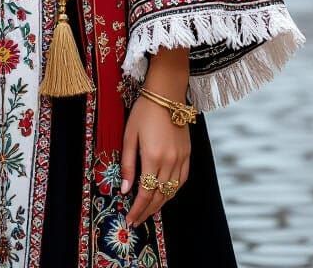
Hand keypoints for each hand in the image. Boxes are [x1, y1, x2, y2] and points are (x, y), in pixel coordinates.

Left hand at [121, 49, 190, 226]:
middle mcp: (170, 161)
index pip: (145, 193)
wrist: (166, 94)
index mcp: (153, 157)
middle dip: (147, 211)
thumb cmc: (143, 112)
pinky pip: (182, 180)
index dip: (137, 209)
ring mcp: (181, 158)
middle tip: (136, 220)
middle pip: (159, 196)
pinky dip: (173, 191)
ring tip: (148, 211)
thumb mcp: (129, 136)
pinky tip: (165, 194)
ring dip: (160, 204)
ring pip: (172, 191)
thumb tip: (125, 190)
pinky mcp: (188, 153)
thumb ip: (127, 164)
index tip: (130, 219)